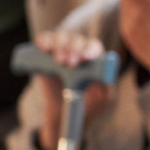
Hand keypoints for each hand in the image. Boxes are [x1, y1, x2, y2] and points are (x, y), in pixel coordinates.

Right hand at [33, 30, 109, 149]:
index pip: (94, 47)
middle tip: (70, 64)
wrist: (64, 113)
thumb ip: (105, 88)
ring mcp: (61, 50)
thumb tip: (106, 78)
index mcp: (95, 58)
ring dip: (60, 45)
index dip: (90, 50)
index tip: (85, 59)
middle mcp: (79, 50)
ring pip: (62, 37)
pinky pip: (45, 39)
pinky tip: (45, 48)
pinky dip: (44, 39)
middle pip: (77, 40)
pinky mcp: (44, 54)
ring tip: (59, 61)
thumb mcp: (101, 98)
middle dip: (74, 49)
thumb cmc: (87, 103)